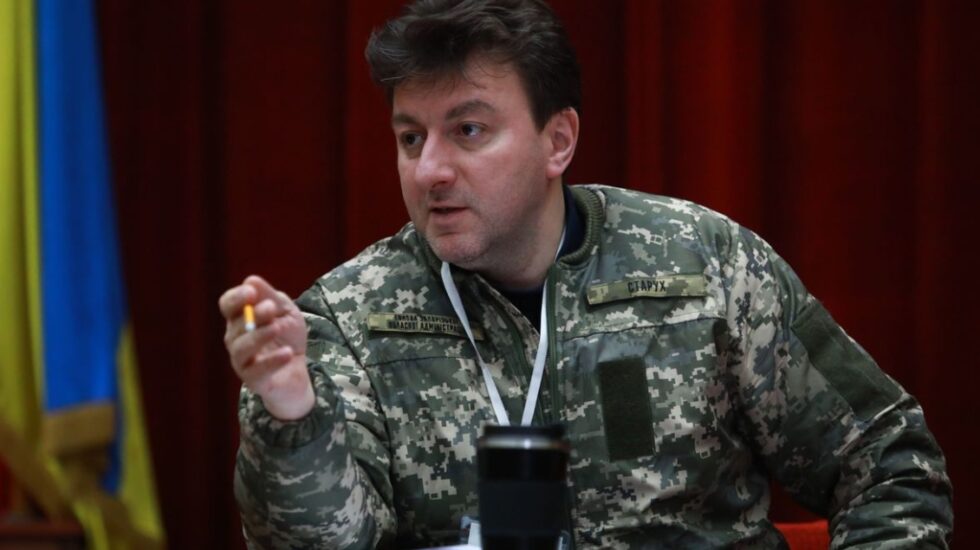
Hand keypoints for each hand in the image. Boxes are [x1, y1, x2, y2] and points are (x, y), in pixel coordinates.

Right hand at [219, 275, 314, 419]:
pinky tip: (288, 353)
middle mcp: (235, 338)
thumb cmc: (287, 337)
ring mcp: (241, 360)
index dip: (236, 298)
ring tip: (276, 328)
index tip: (251, 292)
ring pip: (241, 348)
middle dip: (254, 315)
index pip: (227, 305)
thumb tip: (251, 280)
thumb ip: (271, 297)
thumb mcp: (286, 312)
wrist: (299, 370)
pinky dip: (271, 361)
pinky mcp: (252, 379)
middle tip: (271, 308)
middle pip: (235, 325)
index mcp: (240, 318)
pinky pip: (256, 370)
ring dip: (258, 335)